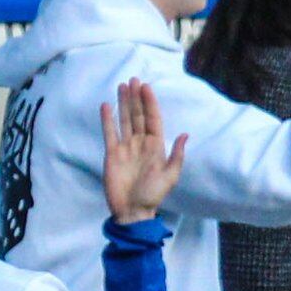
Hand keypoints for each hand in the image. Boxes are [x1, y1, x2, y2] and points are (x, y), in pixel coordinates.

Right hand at [100, 80, 189, 224]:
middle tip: (133, 79)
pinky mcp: (112, 153)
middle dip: (136, 98)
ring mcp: (125, 147)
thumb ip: (176, 155)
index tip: (146, 86)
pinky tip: (106, 106)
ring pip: (124, 120)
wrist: (132, 211)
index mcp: (155, 146)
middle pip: (138, 115)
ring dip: (123, 103)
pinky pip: (109, 133)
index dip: (149, 102)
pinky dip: (107, 120)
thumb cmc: (153, 195)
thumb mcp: (170, 176)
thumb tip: (184, 134)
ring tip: (122, 86)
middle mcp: (140, 143)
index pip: (152, 119)